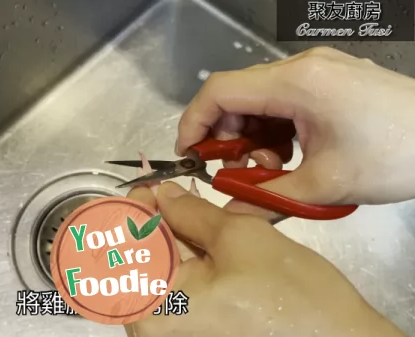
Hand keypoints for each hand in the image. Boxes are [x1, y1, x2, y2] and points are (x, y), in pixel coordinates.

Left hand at [124, 182, 405, 336]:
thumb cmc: (289, 293)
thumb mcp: (237, 239)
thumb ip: (190, 213)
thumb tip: (164, 194)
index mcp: (153, 309)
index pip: (119, 252)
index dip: (126, 214)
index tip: (143, 187)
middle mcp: (155, 325)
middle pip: (135, 263)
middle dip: (147, 222)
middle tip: (163, 192)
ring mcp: (177, 328)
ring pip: (158, 272)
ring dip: (166, 236)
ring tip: (180, 205)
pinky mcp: (198, 327)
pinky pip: (178, 287)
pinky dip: (182, 257)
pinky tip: (194, 233)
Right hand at [175, 46, 414, 221]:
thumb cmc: (393, 158)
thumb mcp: (324, 187)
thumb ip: (267, 200)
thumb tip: (229, 215)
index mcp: (295, 85)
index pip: (220, 91)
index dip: (194, 122)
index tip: (189, 156)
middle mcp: (301, 67)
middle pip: (238, 94)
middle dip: (227, 135)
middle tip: (236, 171)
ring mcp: (317, 70)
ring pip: (260, 99)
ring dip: (254, 135)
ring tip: (275, 167)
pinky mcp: (329, 78)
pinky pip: (284, 100)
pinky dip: (276, 128)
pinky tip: (293, 153)